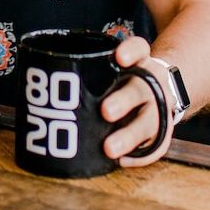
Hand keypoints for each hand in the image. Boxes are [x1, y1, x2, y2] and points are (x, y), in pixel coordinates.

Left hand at [100, 36, 173, 167]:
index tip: (119, 57)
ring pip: (150, 121)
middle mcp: (152, 83)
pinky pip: (158, 145)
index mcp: (141, 61)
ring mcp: (160, 107)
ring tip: (109, 148)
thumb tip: (46, 72)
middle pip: (141, 90)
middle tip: (105, 111)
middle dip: (124, 101)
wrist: (161, 89)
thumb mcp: (116, 64)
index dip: (131, 51)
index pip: (140, 49)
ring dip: (130, 135)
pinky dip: (142, 155)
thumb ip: (92, 66)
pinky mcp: (163, 130)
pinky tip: (122, 160)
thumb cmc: (124, 77)